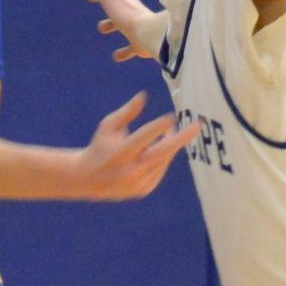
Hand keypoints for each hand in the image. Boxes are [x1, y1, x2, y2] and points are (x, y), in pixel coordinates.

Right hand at [76, 0, 158, 59]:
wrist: (152, 36)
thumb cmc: (127, 15)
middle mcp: (127, 9)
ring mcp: (135, 26)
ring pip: (120, 24)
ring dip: (110, 24)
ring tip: (101, 28)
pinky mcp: (139, 44)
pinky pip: (129, 48)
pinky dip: (123, 51)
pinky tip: (116, 56)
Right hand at [76, 92, 198, 199]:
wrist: (88, 179)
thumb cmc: (100, 145)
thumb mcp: (108, 126)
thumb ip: (126, 112)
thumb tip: (143, 96)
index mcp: (119, 153)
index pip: (144, 137)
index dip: (159, 126)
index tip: (172, 116)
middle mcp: (129, 170)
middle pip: (162, 152)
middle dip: (181, 138)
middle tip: (197, 126)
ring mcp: (137, 183)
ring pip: (163, 161)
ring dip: (170, 145)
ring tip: (170, 133)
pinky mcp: (143, 190)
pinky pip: (160, 171)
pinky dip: (162, 159)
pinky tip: (155, 152)